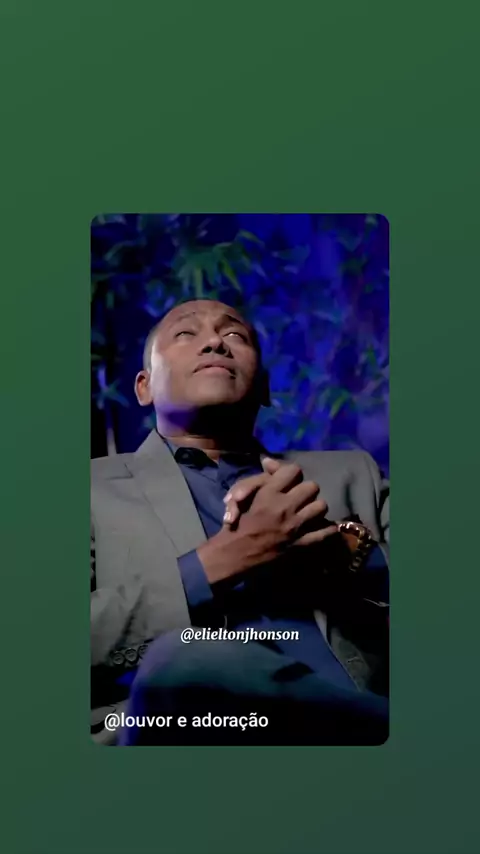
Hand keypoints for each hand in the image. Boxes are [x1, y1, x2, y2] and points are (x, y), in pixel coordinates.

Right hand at [197, 462, 337, 584]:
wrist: (234, 555)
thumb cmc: (236, 524)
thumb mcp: (240, 495)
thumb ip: (257, 477)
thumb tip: (269, 461)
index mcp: (269, 493)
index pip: (294, 470)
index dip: (292, 474)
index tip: (288, 481)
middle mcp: (286, 506)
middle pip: (312, 486)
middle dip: (305, 491)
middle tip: (298, 498)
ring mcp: (296, 526)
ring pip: (321, 506)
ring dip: (315, 508)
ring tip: (308, 512)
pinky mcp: (302, 543)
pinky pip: (325, 532)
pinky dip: (326, 529)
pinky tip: (321, 527)